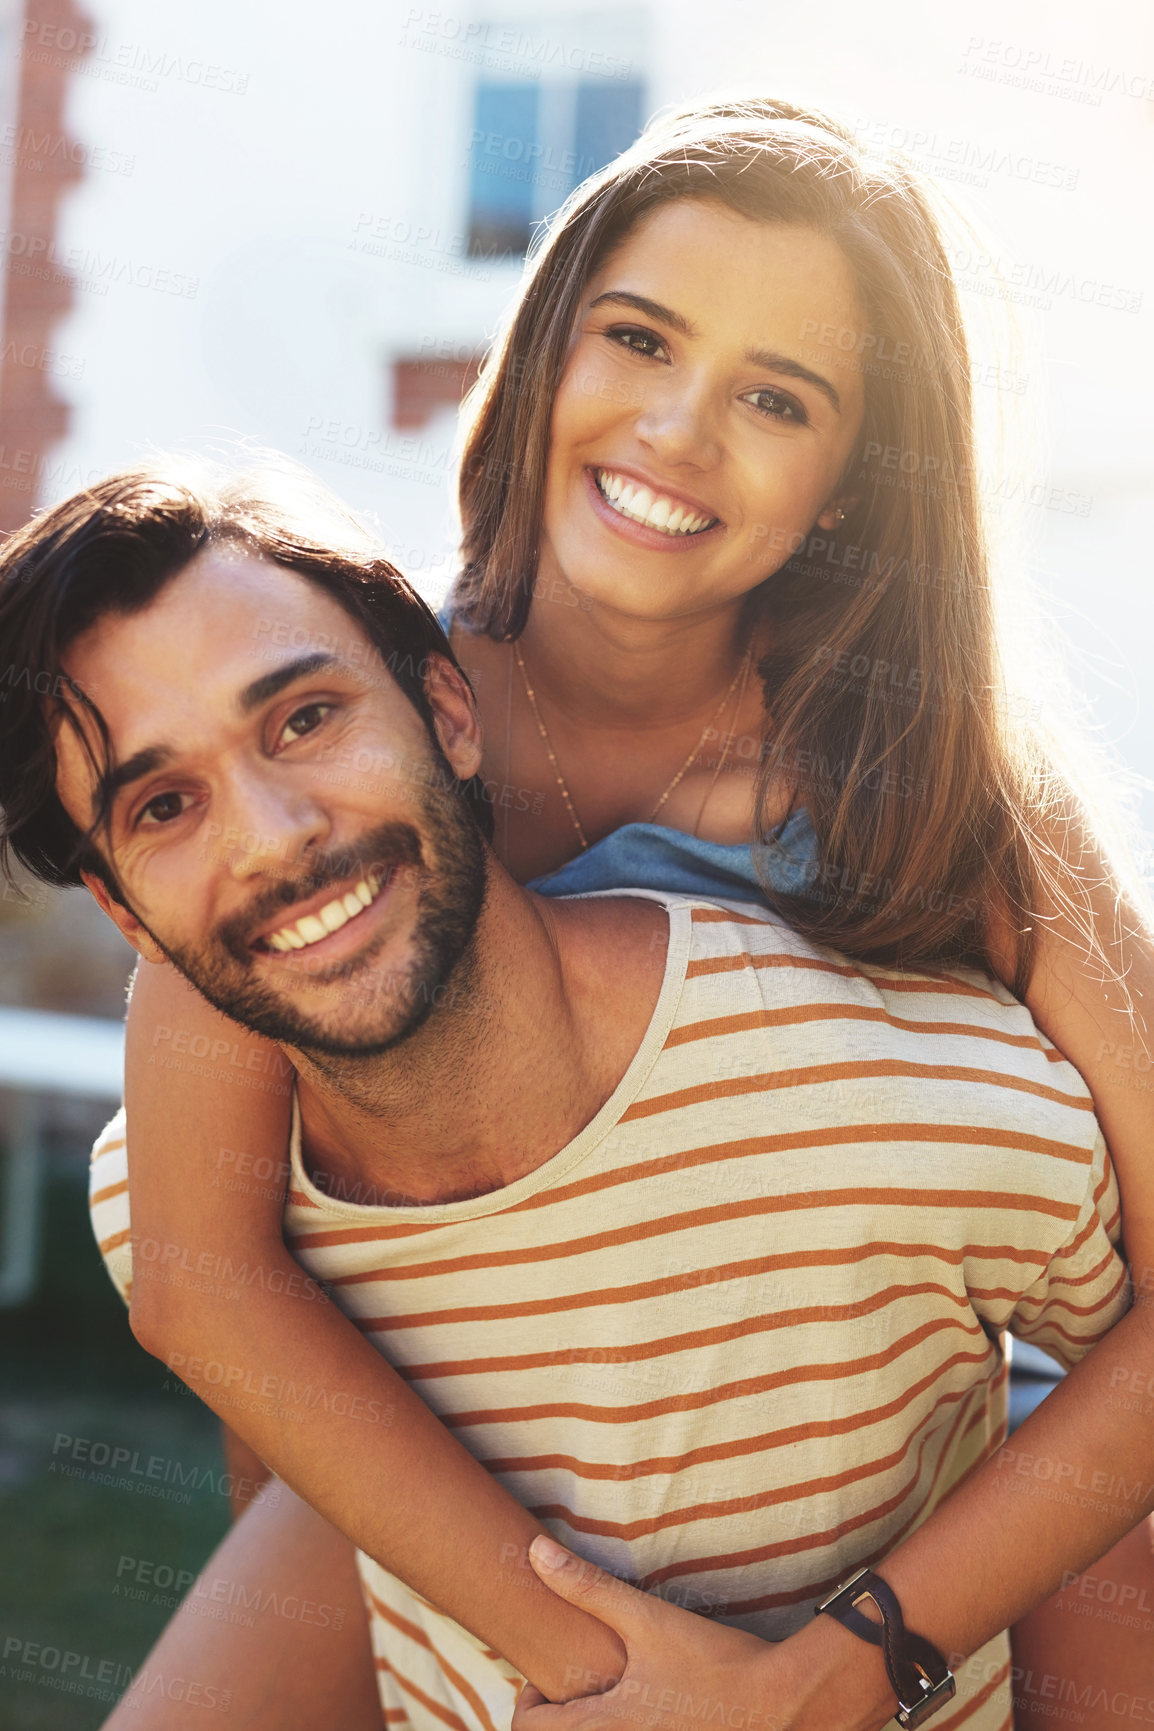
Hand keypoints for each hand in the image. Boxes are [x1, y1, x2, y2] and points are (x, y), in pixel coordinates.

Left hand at [511, 1536, 791, 1730]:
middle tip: (579, 1685)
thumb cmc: (713, 1663)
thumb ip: (586, 1587)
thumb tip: (535, 1552)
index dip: (528, 1703)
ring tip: (613, 1697)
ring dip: (596, 1725)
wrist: (784, 1704)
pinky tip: (653, 1712)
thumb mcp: (646, 1620)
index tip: (548, 1679)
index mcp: (603, 1728)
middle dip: (562, 1718)